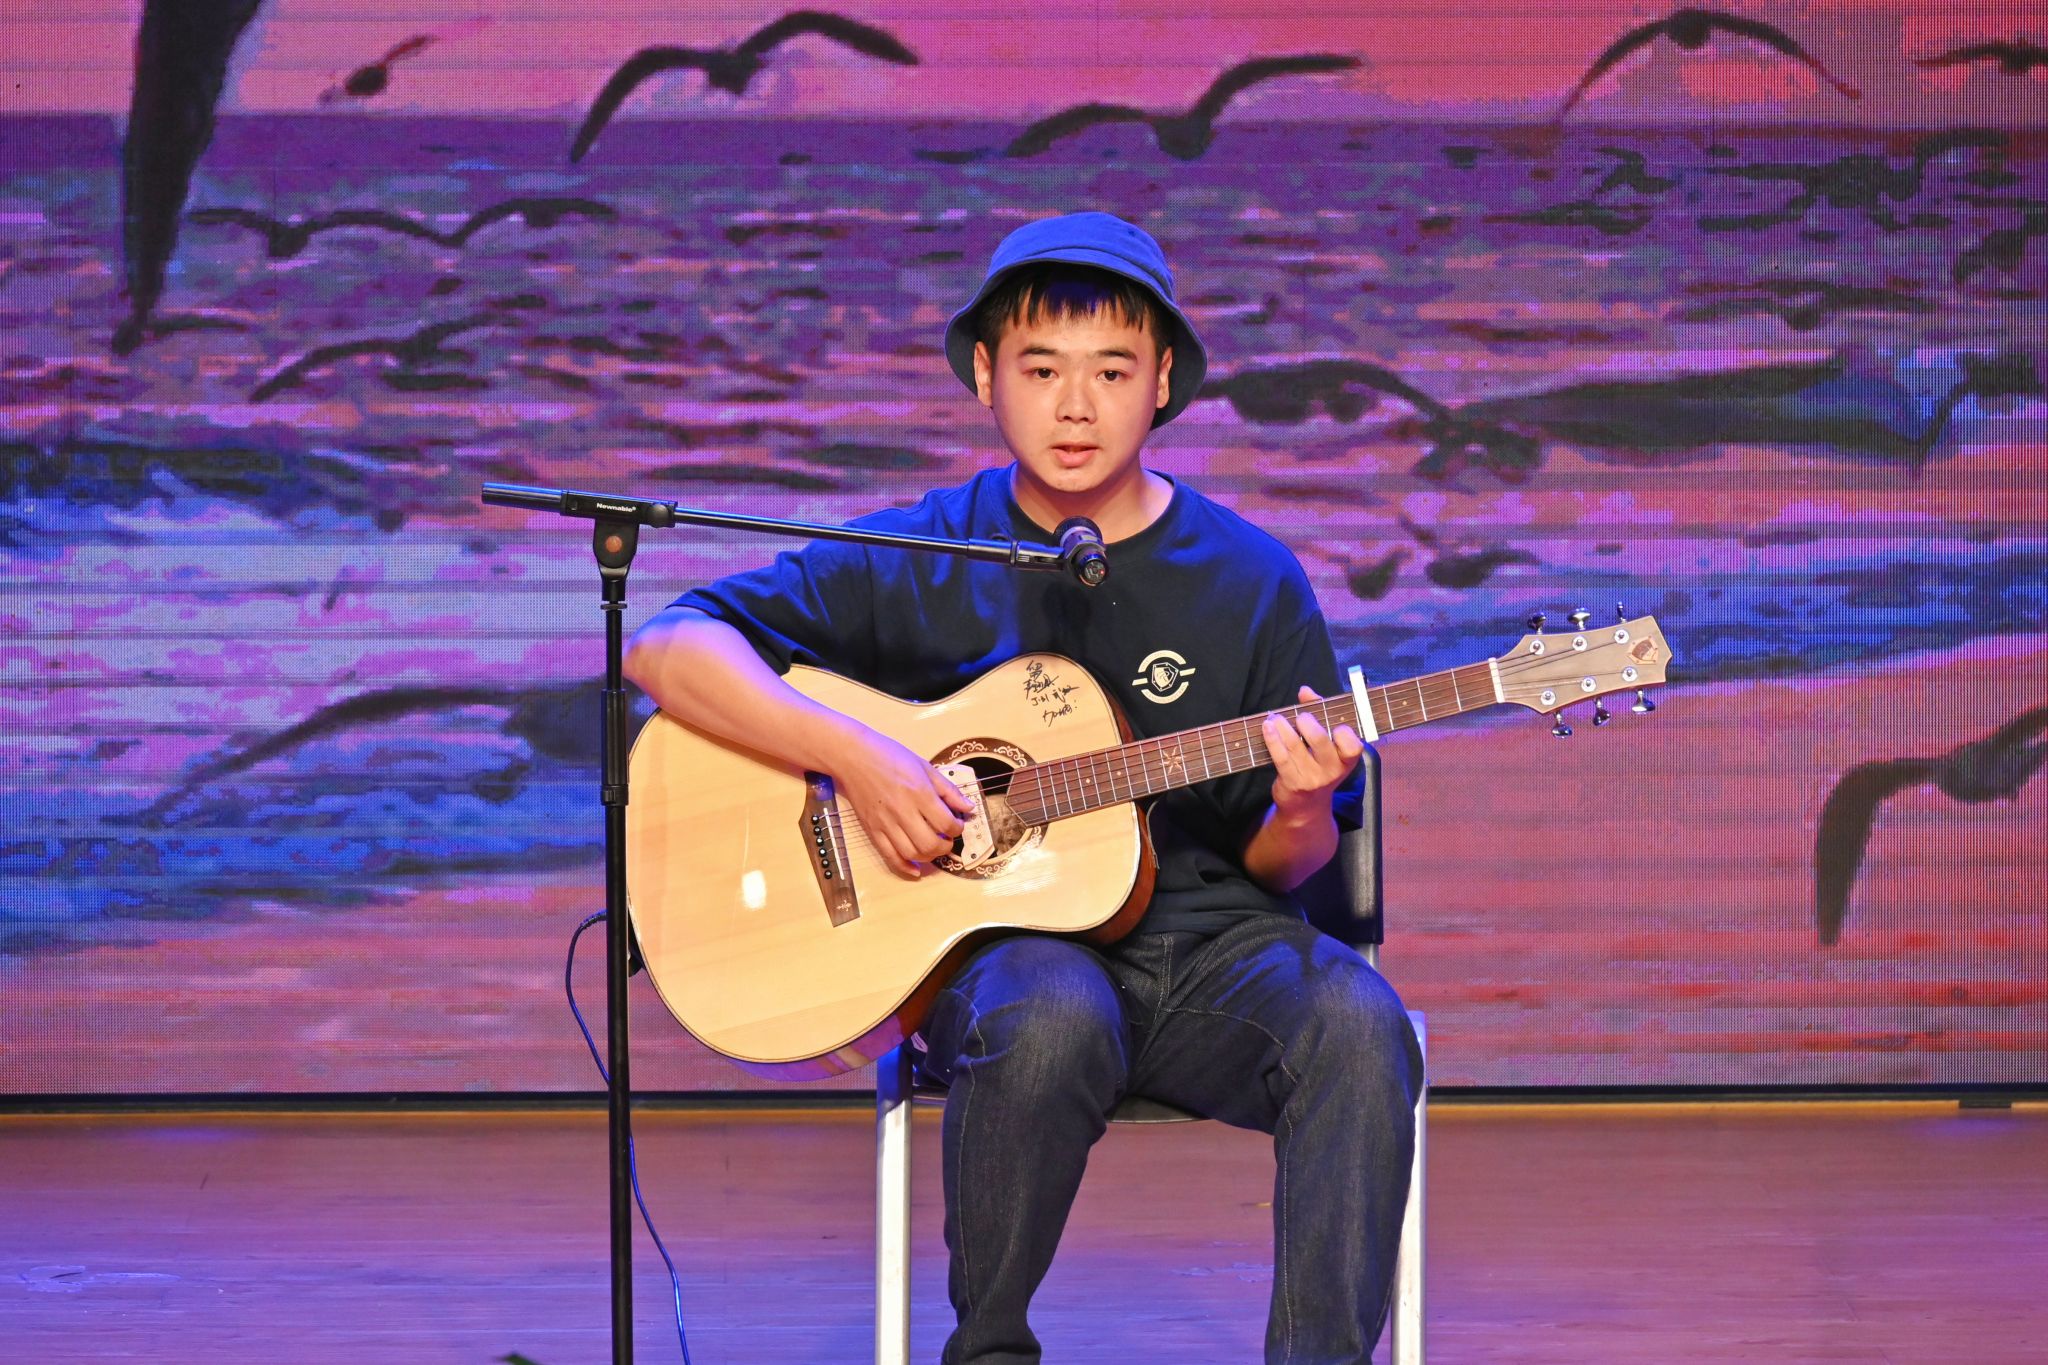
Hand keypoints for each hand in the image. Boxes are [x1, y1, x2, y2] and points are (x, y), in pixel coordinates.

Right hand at [829, 724, 975, 879]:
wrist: (854, 757)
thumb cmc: (889, 756)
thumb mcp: (925, 767)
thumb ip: (948, 790)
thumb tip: (968, 807)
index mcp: (919, 793)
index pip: (946, 823)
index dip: (958, 828)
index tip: (957, 824)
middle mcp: (903, 811)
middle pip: (930, 844)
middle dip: (945, 847)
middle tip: (947, 839)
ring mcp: (885, 823)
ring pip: (912, 854)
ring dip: (928, 857)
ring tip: (933, 848)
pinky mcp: (872, 830)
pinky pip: (889, 856)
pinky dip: (904, 867)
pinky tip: (915, 869)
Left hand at [1262, 685, 1362, 818]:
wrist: (1306, 806)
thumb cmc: (1318, 765)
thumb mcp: (1327, 744)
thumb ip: (1319, 713)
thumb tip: (1306, 691)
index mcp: (1346, 759)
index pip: (1353, 747)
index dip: (1345, 734)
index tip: (1334, 725)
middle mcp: (1331, 770)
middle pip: (1321, 741)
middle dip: (1308, 723)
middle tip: (1300, 717)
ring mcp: (1312, 778)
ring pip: (1296, 746)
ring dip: (1283, 727)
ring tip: (1275, 717)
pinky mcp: (1292, 783)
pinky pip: (1281, 757)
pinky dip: (1273, 739)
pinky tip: (1267, 727)